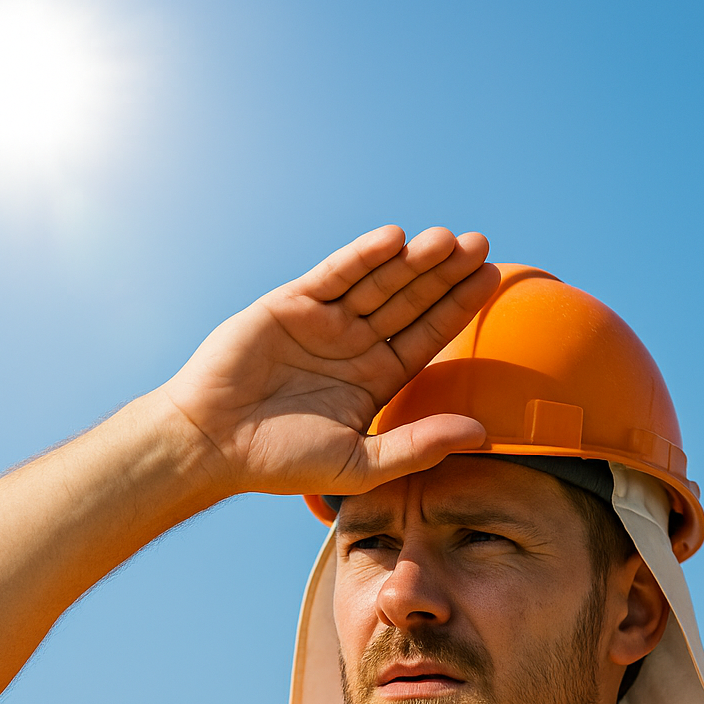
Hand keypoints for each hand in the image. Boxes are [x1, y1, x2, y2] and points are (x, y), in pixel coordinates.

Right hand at [160, 225, 499, 498]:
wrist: (211, 443)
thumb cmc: (280, 462)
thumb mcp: (360, 463)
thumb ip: (419, 446)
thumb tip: (482, 433)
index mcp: (374, 380)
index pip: (426, 336)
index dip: (457, 308)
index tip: (492, 280)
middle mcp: (354, 345)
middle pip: (409, 301)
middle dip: (444, 275)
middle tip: (480, 247)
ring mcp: (324, 322)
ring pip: (378, 283)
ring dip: (412, 260)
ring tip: (448, 240)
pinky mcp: (291, 304)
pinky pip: (335, 274)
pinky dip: (362, 257)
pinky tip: (395, 240)